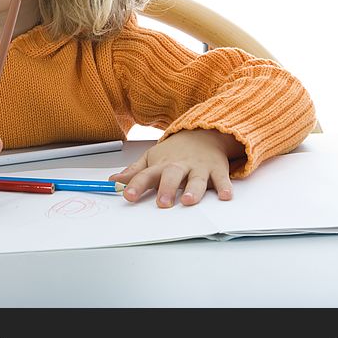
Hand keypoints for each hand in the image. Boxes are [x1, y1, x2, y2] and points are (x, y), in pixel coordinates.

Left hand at [108, 129, 242, 207]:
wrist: (203, 133)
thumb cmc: (175, 151)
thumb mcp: (152, 158)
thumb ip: (134, 171)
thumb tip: (113, 180)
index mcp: (161, 164)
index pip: (146, 175)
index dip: (136, 185)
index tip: (128, 196)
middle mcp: (179, 166)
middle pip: (171, 176)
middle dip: (166, 189)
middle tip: (162, 204)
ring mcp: (199, 167)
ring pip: (196, 179)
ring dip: (193, 190)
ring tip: (188, 201)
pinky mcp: (217, 169)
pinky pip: (222, 179)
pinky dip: (225, 187)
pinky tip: (225, 196)